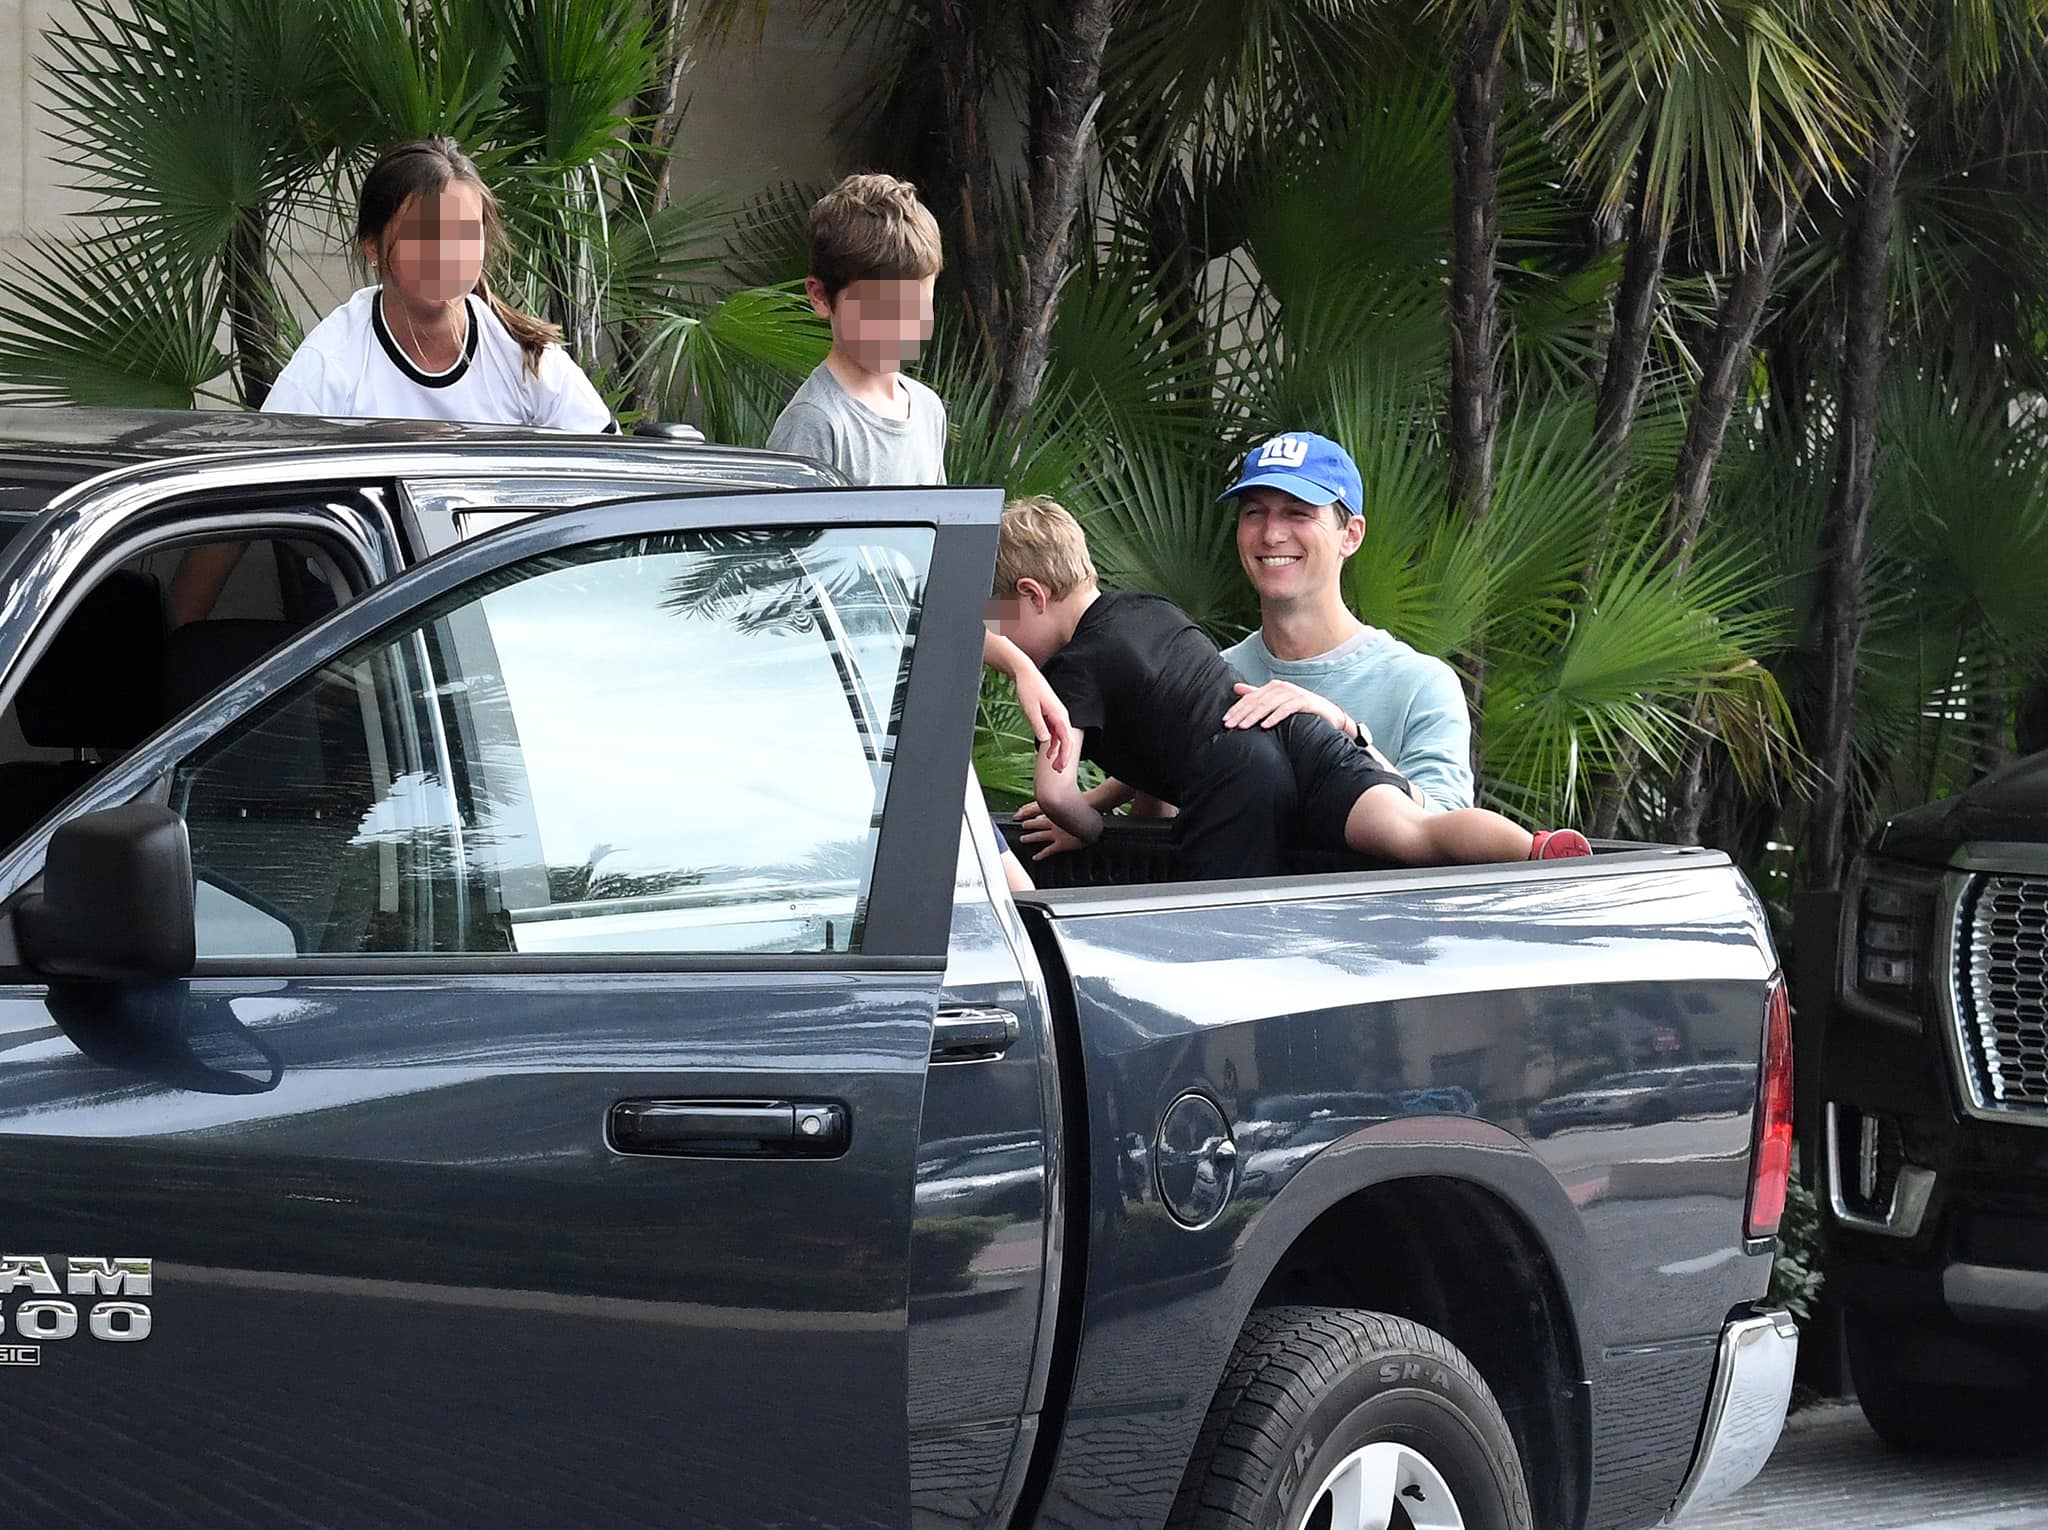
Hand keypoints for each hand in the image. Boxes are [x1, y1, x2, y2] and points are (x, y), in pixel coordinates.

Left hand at [1013, 668, 1073, 771]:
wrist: (1026, 674)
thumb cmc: (1028, 689)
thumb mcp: (1030, 709)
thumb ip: (1039, 725)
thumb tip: (1045, 740)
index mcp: (1059, 715)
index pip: (1066, 739)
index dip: (1064, 754)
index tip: (1060, 766)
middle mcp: (1061, 716)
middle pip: (1066, 740)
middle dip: (1063, 756)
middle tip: (1057, 771)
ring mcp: (1057, 715)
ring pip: (1061, 737)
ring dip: (1058, 752)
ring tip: (1053, 766)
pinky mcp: (1051, 715)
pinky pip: (1055, 732)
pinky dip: (1053, 743)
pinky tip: (1049, 753)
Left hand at [1015, 802, 1085, 860]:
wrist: (1092, 818)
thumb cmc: (1086, 808)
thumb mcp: (1073, 802)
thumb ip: (1065, 802)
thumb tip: (1063, 800)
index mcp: (1056, 811)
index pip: (1038, 810)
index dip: (1028, 811)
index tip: (1021, 812)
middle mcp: (1054, 822)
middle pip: (1037, 823)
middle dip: (1029, 824)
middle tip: (1022, 825)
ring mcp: (1056, 834)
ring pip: (1039, 836)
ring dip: (1030, 837)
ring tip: (1023, 839)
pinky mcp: (1061, 844)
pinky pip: (1048, 850)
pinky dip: (1041, 855)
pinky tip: (1035, 857)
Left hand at [1224, 680, 1351, 735]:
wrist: (1329, 716)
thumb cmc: (1300, 711)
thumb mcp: (1276, 703)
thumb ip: (1257, 696)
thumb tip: (1236, 688)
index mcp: (1273, 688)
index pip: (1250, 697)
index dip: (1236, 708)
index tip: (1225, 720)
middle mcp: (1282, 688)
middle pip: (1257, 700)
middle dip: (1241, 713)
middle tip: (1229, 725)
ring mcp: (1294, 693)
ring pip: (1269, 704)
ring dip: (1254, 716)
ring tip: (1243, 726)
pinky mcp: (1305, 702)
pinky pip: (1287, 709)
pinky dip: (1276, 717)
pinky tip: (1266, 726)